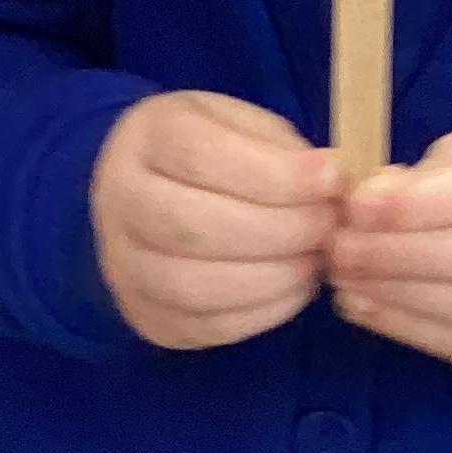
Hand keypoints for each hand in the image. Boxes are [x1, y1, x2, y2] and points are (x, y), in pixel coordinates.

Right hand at [92, 92, 339, 350]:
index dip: (274, 174)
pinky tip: (293, 288)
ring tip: (313, 260)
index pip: (202, 156)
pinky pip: (205, 326)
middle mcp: (121, 199)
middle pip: (196, 227)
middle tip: (327, 227)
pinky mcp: (146, 315)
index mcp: (148, 135)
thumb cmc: (211, 154)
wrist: (146, 195)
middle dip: (280, 231)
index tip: (330, 179)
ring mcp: (125, 264)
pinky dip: (262, 312)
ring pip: (195, 286)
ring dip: (272, 278)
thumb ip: (281, 150)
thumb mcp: (242, 125)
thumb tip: (330, 184)